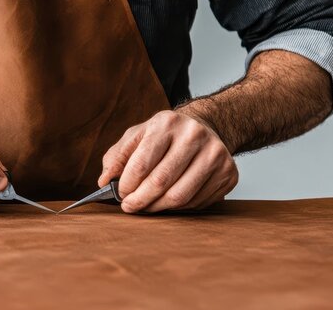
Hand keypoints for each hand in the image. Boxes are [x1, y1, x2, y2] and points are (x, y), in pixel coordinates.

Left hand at [99, 110, 237, 212]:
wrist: (205, 126)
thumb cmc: (164, 135)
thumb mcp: (137, 136)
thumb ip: (117, 156)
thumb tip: (103, 182)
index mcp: (167, 123)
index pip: (142, 163)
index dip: (127, 185)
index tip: (121, 196)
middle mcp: (194, 136)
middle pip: (161, 182)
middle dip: (140, 201)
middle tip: (130, 208)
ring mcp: (215, 154)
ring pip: (180, 196)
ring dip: (158, 208)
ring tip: (148, 207)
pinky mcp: (228, 173)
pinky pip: (197, 202)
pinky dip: (179, 208)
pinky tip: (170, 201)